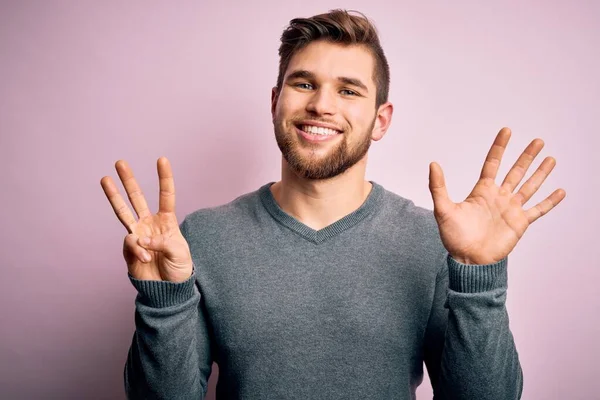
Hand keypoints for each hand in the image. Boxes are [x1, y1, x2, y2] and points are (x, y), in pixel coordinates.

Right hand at [100, 157, 192, 281]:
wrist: (169, 291)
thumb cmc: (179, 269)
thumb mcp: (180, 253)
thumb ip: (163, 242)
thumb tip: (141, 238)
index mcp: (167, 221)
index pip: (166, 196)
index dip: (164, 178)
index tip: (161, 160)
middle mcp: (150, 224)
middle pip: (137, 198)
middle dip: (129, 180)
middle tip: (120, 162)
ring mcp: (137, 235)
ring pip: (123, 212)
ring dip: (114, 195)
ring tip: (104, 179)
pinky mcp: (129, 249)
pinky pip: (130, 243)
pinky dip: (138, 249)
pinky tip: (146, 257)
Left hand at [428, 127, 565, 264]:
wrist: (469, 260)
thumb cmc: (454, 237)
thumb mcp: (443, 209)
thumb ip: (438, 187)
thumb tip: (433, 164)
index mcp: (482, 191)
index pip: (493, 163)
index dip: (500, 147)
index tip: (507, 130)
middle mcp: (498, 197)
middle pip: (515, 171)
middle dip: (526, 156)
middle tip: (538, 141)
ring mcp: (510, 209)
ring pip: (529, 186)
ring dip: (540, 173)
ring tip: (550, 158)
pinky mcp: (520, 223)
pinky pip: (538, 209)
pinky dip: (549, 201)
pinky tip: (560, 191)